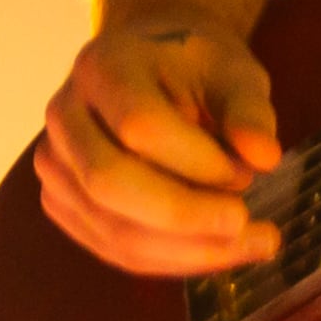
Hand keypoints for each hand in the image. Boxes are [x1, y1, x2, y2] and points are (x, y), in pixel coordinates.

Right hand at [36, 13, 288, 277]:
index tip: (250, 173)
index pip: (140, 126)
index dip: (197, 162)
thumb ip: (249, 110)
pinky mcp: (62, 202)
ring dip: (187, 251)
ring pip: (111, 228)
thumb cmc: (196, 64)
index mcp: (103, 66)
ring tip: (255, 245)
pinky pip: (111, 246)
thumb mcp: (232, 70)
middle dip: (186, 217)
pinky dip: (170, 259)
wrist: (151, 61)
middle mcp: (64, 115)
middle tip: (251, 227)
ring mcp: (54, 163)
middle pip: (110, 183)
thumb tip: (266, 158)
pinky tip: (219, 251)